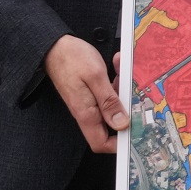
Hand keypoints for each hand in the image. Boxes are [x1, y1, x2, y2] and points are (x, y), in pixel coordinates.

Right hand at [45, 36, 126, 153]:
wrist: (55, 46)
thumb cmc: (70, 58)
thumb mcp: (95, 77)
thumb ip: (109, 102)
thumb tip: (121, 124)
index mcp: (86, 113)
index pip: (101, 143)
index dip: (118, 143)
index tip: (135, 132)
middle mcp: (87, 111)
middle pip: (111, 124)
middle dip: (126, 111)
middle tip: (133, 94)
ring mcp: (89, 102)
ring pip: (112, 106)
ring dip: (122, 91)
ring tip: (122, 73)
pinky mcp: (91, 92)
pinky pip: (108, 93)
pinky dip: (115, 81)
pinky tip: (116, 66)